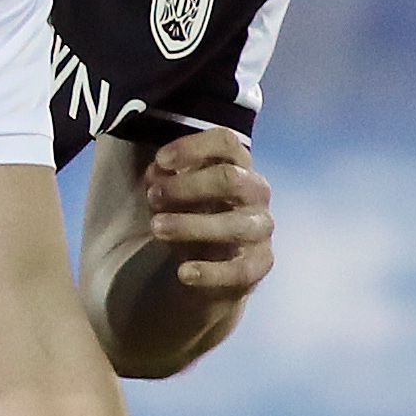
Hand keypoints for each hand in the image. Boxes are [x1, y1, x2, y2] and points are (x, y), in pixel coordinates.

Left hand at [140, 127, 273, 297]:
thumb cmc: (194, 216)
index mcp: (238, 165)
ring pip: (235, 225)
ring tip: (157, 228)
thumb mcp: (174, 195)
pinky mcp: (260, 264)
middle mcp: (257, 192)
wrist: (210, 269)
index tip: (161, 160)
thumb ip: (165, 180)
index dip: (193, 147)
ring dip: (192, 225)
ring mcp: (262, 228)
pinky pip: (239, 270)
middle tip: (153, 196)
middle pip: (231, 179)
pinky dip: (210, 272)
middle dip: (188, 186)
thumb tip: (156, 172)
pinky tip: (183, 272)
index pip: (226, 142)